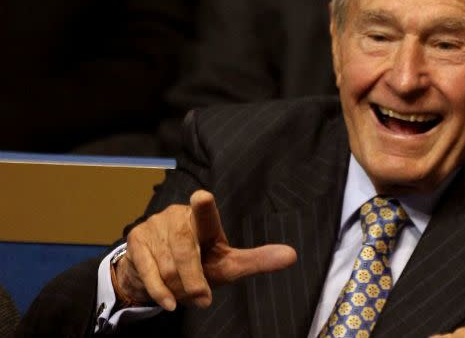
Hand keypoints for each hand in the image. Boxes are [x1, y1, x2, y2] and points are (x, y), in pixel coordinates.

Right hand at [115, 190, 296, 310]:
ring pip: (167, 266)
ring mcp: (154, 226)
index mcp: (204, 220)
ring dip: (178, 287)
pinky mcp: (136, 240)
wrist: (157, 273)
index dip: (204, 207)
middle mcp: (178, 217)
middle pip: (185, 252)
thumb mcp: (229, 264)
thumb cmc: (200, 264)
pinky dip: (161, 292)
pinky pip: (148, 272)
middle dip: (194, 280)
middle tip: (202, 299)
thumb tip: (292, 256)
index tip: (203, 198)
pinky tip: (169, 302)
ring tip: (185, 292)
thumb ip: (257, 260)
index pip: (206, 213)